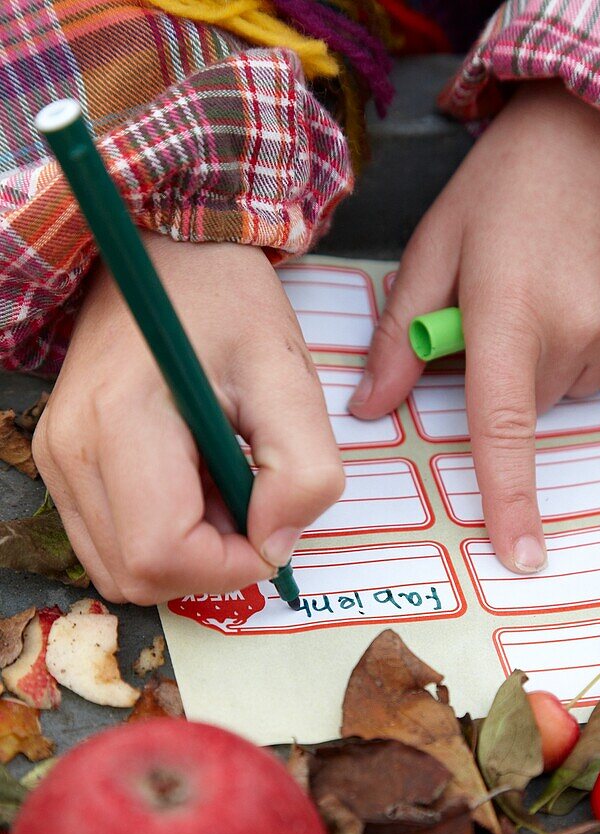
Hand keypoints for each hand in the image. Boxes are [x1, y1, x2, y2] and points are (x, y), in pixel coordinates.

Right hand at [33, 235, 343, 603]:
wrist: (166, 252)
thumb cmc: (228, 302)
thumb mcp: (289, 373)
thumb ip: (303, 469)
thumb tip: (274, 546)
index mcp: (121, 420)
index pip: (162, 555)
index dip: (230, 566)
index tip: (270, 526)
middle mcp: (70, 448)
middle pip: (137, 576)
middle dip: (210, 563)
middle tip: (247, 498)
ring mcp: (57, 457)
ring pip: (121, 569)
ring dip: (187, 552)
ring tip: (218, 483)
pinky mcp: (61, 461)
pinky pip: (111, 542)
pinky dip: (161, 536)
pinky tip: (190, 483)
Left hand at [350, 81, 599, 572]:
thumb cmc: (508, 181)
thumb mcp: (437, 245)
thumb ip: (401, 333)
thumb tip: (372, 411)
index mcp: (510, 310)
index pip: (504, 427)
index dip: (510, 498)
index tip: (521, 555)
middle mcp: (581, 324)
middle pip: (534, 402)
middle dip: (513, 369)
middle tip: (512, 301)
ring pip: (579, 381)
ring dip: (560, 351)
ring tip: (558, 279)